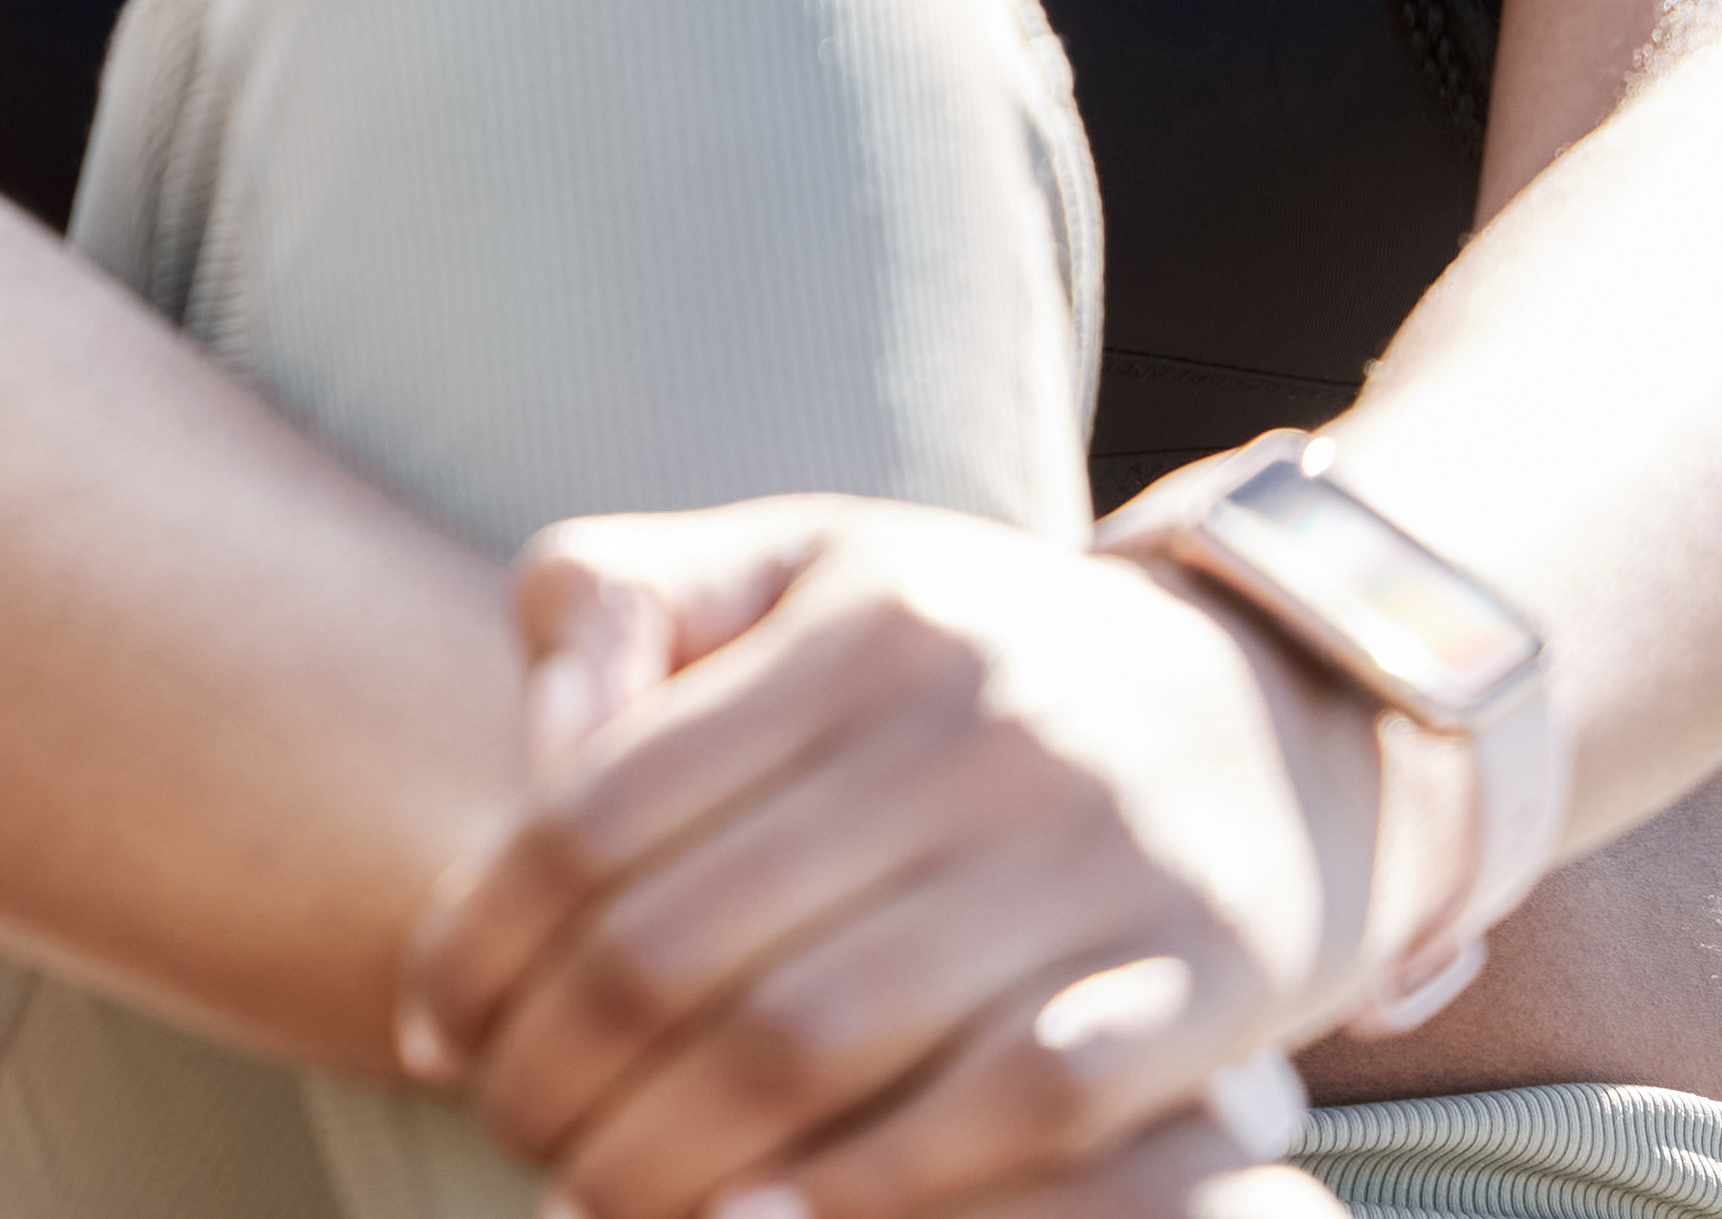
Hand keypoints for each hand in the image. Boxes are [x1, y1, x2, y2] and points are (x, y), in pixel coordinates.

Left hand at [396, 498, 1366, 1218]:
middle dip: (560, 1075)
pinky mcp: (1202, 975)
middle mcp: (974, 721)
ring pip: (821, 1043)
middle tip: (508, 1136)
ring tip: (595, 1196)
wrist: (1285, 714)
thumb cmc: (978, 659)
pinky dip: (868, 1188)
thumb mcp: (809, 566)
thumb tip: (538, 749)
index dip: (486, 938)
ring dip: (674, 1156)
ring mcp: (1095, 853)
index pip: (599, 807)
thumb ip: (634, 603)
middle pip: (687, 946)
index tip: (436, 1031)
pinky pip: (1008, 1111)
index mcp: (859, 618)